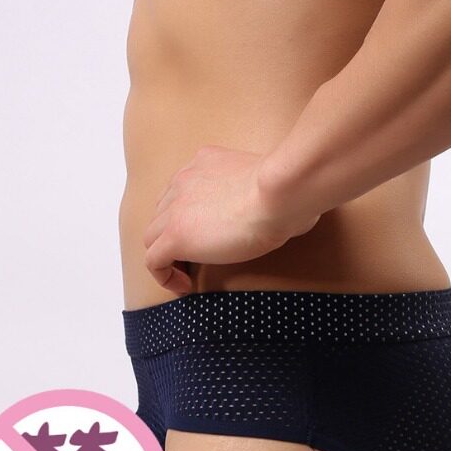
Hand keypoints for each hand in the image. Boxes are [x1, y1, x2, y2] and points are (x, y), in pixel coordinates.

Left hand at [143, 145, 320, 294]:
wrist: (280, 193)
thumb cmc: (289, 190)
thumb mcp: (273, 184)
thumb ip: (270, 194)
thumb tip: (298, 215)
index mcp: (204, 164)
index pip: (182, 191)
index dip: (190, 217)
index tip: (209, 236)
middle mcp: (184, 181)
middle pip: (162, 213)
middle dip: (175, 236)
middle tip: (197, 258)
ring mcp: (176, 209)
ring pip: (152, 236)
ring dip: (167, 256)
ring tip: (188, 274)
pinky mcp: (176, 236)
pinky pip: (153, 261)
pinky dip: (164, 276)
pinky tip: (185, 286)